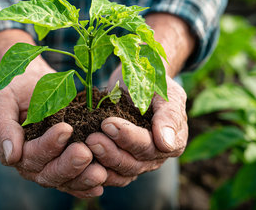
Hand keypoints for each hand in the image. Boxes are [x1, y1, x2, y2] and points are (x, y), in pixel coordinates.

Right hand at [0, 30, 105, 197]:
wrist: (33, 84)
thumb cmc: (15, 90)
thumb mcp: (2, 101)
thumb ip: (2, 126)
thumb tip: (11, 156)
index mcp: (14, 150)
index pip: (31, 155)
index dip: (48, 145)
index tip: (65, 129)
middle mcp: (32, 164)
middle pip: (50, 173)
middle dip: (68, 165)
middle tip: (85, 153)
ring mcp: (51, 166)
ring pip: (66, 180)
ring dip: (82, 178)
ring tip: (100, 171)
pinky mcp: (67, 164)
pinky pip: (77, 180)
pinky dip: (88, 185)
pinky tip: (102, 183)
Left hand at [85, 13, 192, 186]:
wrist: (137, 80)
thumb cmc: (153, 83)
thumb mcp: (164, 92)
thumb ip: (168, 115)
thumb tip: (166, 144)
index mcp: (174, 142)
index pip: (151, 147)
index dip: (129, 138)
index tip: (108, 123)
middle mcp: (157, 158)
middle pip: (135, 164)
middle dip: (111, 152)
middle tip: (92, 138)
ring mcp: (138, 164)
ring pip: (120, 173)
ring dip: (102, 161)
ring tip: (87, 144)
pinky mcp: (120, 165)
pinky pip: (109, 174)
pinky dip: (95, 169)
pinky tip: (81, 157)